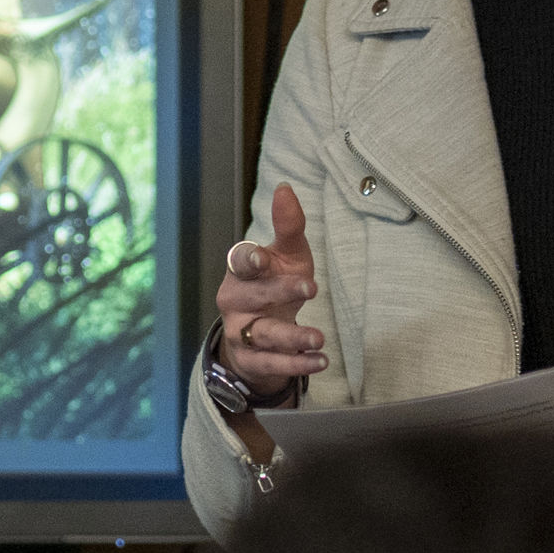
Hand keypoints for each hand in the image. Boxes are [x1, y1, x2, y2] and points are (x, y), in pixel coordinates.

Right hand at [216, 183, 326, 399]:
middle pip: (253, 295)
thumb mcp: (287, 255)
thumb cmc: (276, 283)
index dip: (250, 259)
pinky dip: (296, 363)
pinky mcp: (251, 360)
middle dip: (280, 291)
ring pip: (262, 334)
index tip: (265, 257)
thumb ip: (288, 226)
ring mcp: (240, 331)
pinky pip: (271, 363)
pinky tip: (319, 360)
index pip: (239, 260)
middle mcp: (234, 300)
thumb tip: (285, 188)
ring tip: (319, 337)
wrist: (261, 334)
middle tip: (310, 287)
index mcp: (241, 269)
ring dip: (291, 336)